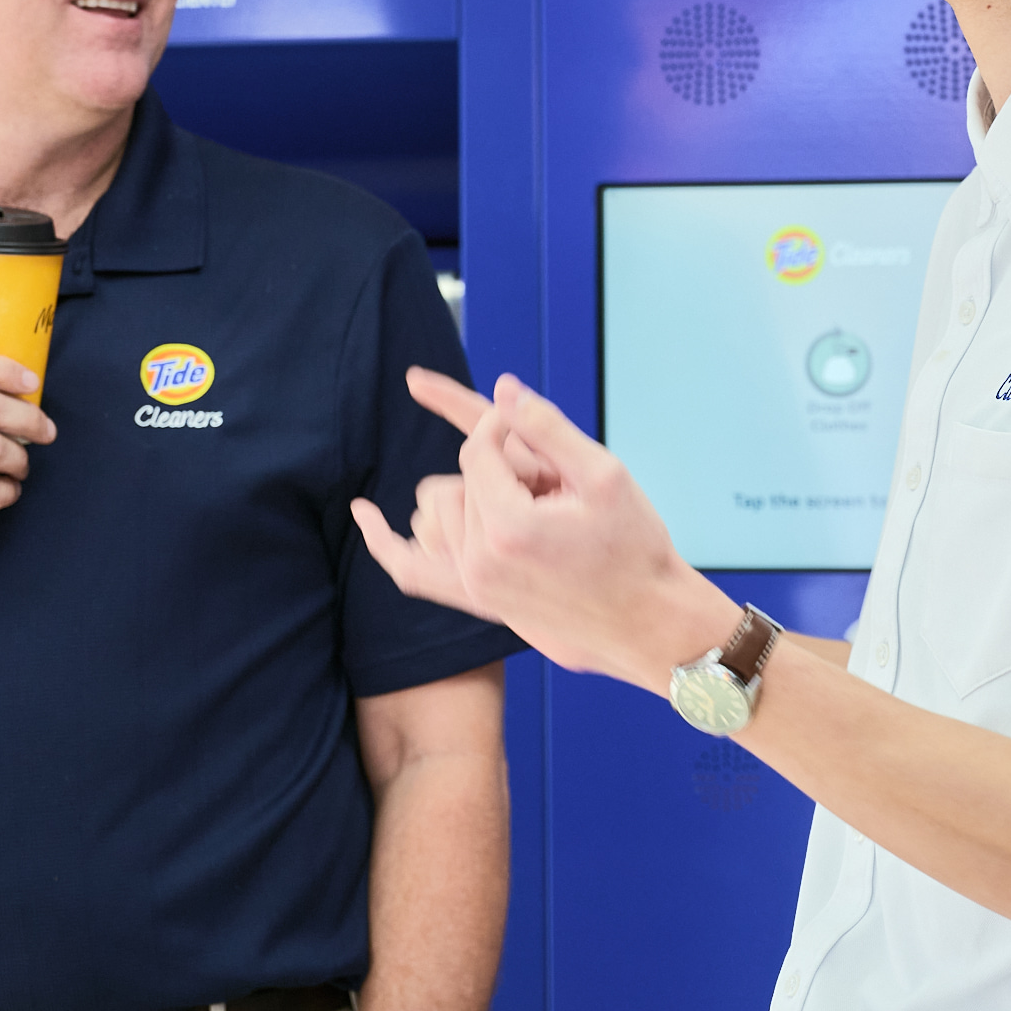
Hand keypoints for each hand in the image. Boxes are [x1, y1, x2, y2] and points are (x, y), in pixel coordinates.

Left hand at [351, 370, 732, 689]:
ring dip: (472, 494)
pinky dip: (385, 540)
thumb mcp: (603, 475)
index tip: (536, 429)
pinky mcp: (474, 600)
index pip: (477, 448)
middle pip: (457, 476)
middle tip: (553, 489)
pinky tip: (362, 514)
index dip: (504, 428)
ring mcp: (472, 586)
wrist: (648, 622)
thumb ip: (546, 427)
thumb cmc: (635, 547)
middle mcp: (478, 562)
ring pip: (436, 508)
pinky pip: (412, 567)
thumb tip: (502, 388)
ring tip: (531, 509)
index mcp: (507, 528)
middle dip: (501, 469)